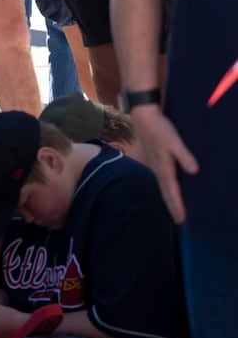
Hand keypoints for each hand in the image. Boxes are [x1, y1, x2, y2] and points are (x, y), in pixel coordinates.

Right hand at [130, 105, 197, 222]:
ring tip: (173, 209)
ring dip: (168, 198)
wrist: (143, 116)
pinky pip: (160, 179)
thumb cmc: (160, 127)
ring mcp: (153, 164)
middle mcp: (157, 169)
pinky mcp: (153, 159)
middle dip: (172, 206)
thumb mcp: (174, 140)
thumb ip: (184, 155)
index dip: (177, 205)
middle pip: (165, 192)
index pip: (171, 191)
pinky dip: (164, 188)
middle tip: (179, 221)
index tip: (181, 220)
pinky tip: (166, 188)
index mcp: (163, 167)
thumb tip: (195, 170)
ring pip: (161, 186)